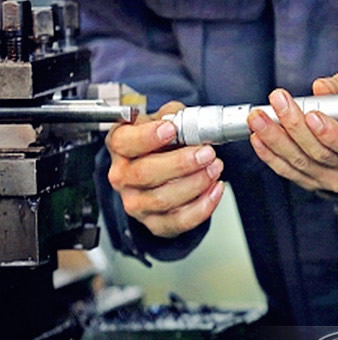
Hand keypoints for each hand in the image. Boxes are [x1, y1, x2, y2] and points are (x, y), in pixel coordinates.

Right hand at [106, 101, 224, 237]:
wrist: (166, 172)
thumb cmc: (162, 145)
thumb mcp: (165, 121)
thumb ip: (173, 116)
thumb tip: (184, 118)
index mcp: (120, 146)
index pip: (124, 142)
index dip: (147, 137)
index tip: (170, 129)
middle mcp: (123, 176)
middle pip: (144, 173)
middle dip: (181, 163)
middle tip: (206, 153)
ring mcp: (137, 203)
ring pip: (163, 199)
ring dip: (195, 183)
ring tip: (215, 168)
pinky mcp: (155, 223)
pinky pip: (179, 221)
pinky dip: (202, 206)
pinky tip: (215, 189)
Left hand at [247, 68, 337, 192]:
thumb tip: (321, 88)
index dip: (330, 133)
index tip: (312, 115)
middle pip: (319, 153)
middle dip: (294, 126)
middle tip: (278, 102)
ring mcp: (328, 177)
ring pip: (299, 162)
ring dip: (275, 139)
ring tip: (259, 118)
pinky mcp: (309, 181)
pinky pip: (287, 171)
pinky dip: (269, 155)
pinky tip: (258, 138)